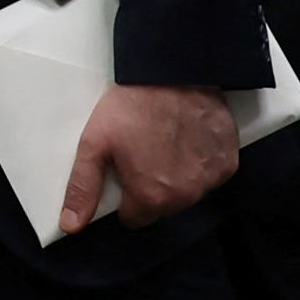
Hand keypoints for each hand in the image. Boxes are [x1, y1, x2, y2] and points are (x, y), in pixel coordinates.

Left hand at [59, 84, 238, 233]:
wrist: (173, 73)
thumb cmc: (131, 107)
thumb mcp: (94, 144)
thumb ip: (83, 188)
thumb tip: (71, 225)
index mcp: (152, 197)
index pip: (134, 218)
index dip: (124, 197)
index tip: (122, 172)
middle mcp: (186, 197)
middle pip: (162, 207)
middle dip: (150, 187)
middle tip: (141, 152)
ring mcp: (211, 180)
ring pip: (187, 192)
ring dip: (176, 177)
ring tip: (163, 143)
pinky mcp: (228, 162)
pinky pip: (209, 175)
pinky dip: (198, 163)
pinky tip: (186, 139)